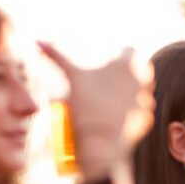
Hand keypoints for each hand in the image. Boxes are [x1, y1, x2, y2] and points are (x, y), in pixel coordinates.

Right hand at [38, 43, 154, 180]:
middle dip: (128, 73)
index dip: (119, 57)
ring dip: (133, 91)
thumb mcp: (71, 77)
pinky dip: (133, 112)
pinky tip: (119, 116)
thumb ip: (56, 56)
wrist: (99, 143)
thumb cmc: (85, 106)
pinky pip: (143, 110)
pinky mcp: (146, 118)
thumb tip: (37, 40)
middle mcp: (142, 80)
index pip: (130, 51)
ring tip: (114, 99)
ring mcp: (146, 100)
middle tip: (111, 82)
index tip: (108, 66)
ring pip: (143, 90)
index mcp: (127, 65)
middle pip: (141, 69)